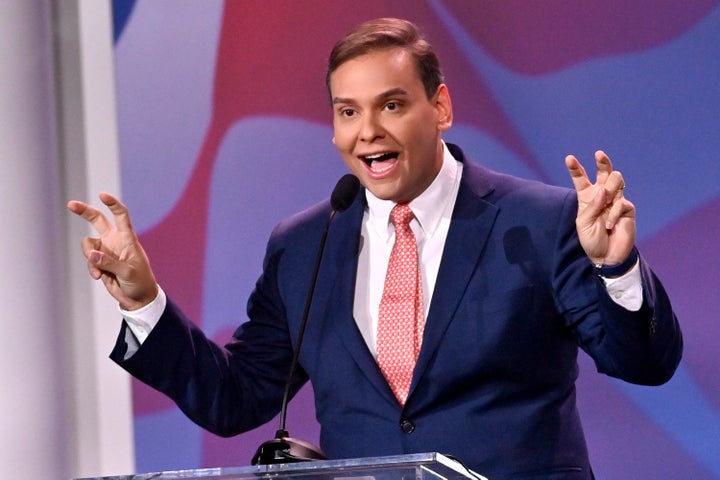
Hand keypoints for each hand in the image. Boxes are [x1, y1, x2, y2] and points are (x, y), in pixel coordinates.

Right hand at [67, 193, 157, 310]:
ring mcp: (106, 250)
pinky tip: (99, 277)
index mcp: (128, 238)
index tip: (102, 195)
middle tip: (70, 204)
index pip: (121, 216)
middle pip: (97, 220)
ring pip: (88, 244)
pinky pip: (89, 260)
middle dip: (84, 211)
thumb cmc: (140, 282)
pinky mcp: (99, 261)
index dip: (113, 204)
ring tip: (99, 271)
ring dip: (89, 257)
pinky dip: (92, 268)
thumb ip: (109, 263)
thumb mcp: (128, 272)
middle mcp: (115, 240)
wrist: (137, 298)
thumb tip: (91, 253)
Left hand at [565, 151, 635, 265]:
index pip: (581, 179)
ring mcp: (616, 200)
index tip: (569, 158)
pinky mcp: (627, 209)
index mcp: (587, 197)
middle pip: (604, 172)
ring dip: (610, 189)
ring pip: (617, 180)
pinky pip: (621, 203)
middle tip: (599, 154)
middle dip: (602, 161)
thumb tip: (603, 190)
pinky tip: (609, 225)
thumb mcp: (583, 223)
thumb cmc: (591, 239)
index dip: (576, 168)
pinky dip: (613, 214)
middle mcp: (602, 195)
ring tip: (606, 202)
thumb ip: (591, 206)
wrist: (606, 255)